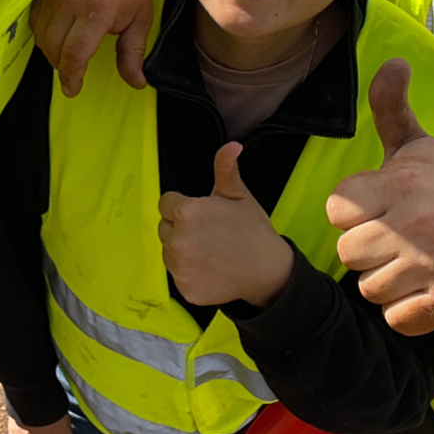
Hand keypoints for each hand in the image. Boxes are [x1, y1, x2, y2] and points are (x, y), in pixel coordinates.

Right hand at [30, 0, 152, 96]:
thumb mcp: (140, 19)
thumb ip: (133, 54)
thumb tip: (137, 84)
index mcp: (97, 10)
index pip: (75, 52)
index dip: (71, 76)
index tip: (72, 89)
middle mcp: (70, 1)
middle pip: (53, 47)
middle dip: (61, 66)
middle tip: (73, 72)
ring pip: (41, 35)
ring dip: (51, 51)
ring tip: (67, 54)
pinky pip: (34, 20)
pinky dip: (42, 34)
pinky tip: (57, 36)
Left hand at [158, 144, 293, 308]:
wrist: (268, 271)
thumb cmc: (253, 231)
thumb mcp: (238, 195)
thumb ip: (225, 168)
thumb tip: (231, 145)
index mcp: (187, 212)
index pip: (167, 203)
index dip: (184, 206)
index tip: (202, 215)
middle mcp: (177, 240)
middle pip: (165, 227)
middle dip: (181, 227)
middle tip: (207, 232)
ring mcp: (179, 267)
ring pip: (169, 251)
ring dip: (182, 250)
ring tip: (209, 251)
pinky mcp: (184, 288)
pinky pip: (178, 275)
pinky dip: (190, 273)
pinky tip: (210, 268)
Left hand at [326, 61, 433, 334]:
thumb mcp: (420, 149)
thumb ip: (392, 108)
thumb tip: (394, 60)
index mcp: (402, 183)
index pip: (338, 208)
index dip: (354, 214)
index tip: (380, 210)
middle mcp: (417, 221)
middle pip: (347, 253)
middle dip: (367, 253)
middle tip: (398, 242)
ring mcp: (433, 262)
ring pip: (368, 288)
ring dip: (386, 284)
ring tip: (414, 265)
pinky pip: (396, 318)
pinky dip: (407, 312)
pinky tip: (426, 290)